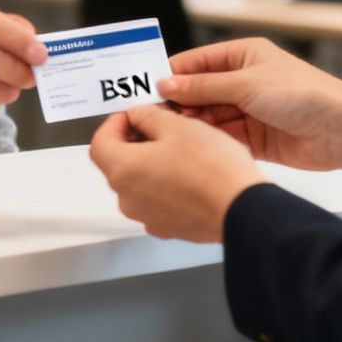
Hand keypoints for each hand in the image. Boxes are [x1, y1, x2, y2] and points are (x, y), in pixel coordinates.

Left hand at [89, 104, 267, 242]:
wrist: (242, 209)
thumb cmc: (211, 168)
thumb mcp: (178, 125)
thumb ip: (149, 116)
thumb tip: (139, 116)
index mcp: (123, 169)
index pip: (100, 142)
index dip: (114, 123)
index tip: (132, 114)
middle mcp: (128, 198)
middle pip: (118, 163)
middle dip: (135, 141)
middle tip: (160, 126)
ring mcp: (147, 216)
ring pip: (139, 182)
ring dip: (152, 163)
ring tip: (181, 149)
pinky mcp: (167, 227)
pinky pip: (157, 200)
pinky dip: (166, 185)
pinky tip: (191, 174)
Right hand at [160, 38, 341, 182]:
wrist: (339, 129)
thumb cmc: (303, 94)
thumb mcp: (246, 84)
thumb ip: (204, 87)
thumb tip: (166, 84)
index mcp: (244, 55)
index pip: (198, 62)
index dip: (173, 75)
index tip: (147, 88)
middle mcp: (245, 80)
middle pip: (200, 91)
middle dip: (179, 103)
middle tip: (152, 116)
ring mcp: (248, 109)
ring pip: (209, 116)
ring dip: (192, 124)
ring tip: (169, 133)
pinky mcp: (254, 137)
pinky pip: (222, 136)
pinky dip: (208, 140)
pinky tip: (191, 146)